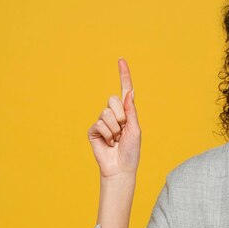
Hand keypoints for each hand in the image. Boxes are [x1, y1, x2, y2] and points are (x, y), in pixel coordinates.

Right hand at [87, 58, 140, 178]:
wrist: (120, 168)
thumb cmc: (131, 150)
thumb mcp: (135, 129)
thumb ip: (132, 110)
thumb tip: (130, 91)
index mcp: (126, 111)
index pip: (124, 89)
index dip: (123, 75)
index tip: (121, 60)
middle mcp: (113, 113)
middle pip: (113, 100)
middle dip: (121, 117)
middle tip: (123, 131)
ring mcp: (102, 121)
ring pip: (106, 113)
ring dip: (115, 129)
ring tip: (116, 139)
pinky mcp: (93, 130)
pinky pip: (99, 124)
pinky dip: (107, 135)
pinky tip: (108, 143)